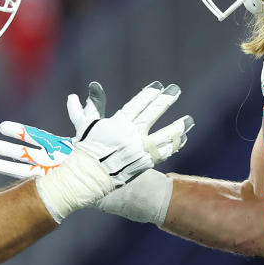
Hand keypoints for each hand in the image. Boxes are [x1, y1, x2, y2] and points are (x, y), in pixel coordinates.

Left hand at [0, 81, 192, 179]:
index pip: (38, 138)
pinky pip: (35, 178)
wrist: (121, 177)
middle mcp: (57, 161)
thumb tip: (75, 98)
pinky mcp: (57, 181)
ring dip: (7, 164)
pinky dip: (21, 175)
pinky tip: (5, 171)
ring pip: (27, 168)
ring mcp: (56, 172)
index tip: (2, 127)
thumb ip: (84, 114)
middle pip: (27, 155)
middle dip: (7, 151)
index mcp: (65, 148)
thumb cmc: (109, 153)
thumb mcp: (96, 133)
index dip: (20, 132)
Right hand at [67, 81, 192, 167]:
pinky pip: (162, 153)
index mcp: (117, 123)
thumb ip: (85, 109)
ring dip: (177, 128)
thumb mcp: (84, 126)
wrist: (87, 178)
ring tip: (189, 121)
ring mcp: (139, 149)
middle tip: (176, 90)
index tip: (159, 86)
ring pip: (163, 136)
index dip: (149, 94)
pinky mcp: (144, 163)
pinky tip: (181, 140)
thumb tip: (74, 95)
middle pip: (152, 114)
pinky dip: (172, 146)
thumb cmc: (84, 151)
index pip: (137, 104)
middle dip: (165, 100)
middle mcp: (130, 134)